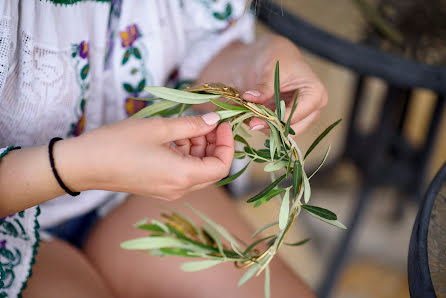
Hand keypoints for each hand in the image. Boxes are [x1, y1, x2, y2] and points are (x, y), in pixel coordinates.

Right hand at [59, 113, 233, 200]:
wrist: (83, 165)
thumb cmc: (119, 144)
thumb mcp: (160, 128)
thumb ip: (192, 125)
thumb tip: (214, 120)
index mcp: (183, 176)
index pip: (222, 167)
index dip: (227, 144)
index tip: (223, 123)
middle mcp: (179, 189)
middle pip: (211, 169)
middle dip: (214, 144)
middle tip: (208, 120)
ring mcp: (168, 191)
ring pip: (196, 170)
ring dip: (198, 147)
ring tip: (186, 125)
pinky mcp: (158, 187)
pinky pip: (181, 172)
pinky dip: (184, 154)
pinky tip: (174, 136)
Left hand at [225, 34, 327, 134]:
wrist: (271, 54)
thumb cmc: (277, 55)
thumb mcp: (270, 69)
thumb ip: (263, 87)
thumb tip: (249, 99)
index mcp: (316, 94)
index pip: (297, 116)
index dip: (275, 120)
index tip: (254, 120)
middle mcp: (313, 109)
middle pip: (292, 129)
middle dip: (269, 125)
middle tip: (249, 119)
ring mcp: (301, 117)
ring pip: (283, 133)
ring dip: (264, 126)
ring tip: (249, 114)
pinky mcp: (288, 120)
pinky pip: (275, 130)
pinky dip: (262, 125)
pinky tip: (251, 115)